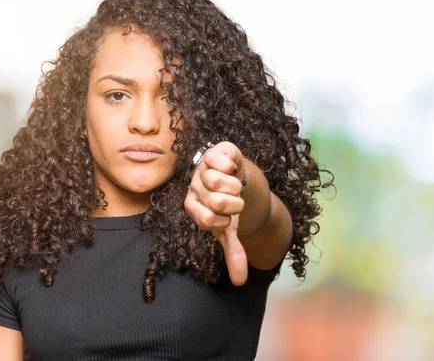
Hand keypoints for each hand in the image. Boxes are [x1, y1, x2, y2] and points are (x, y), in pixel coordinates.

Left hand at [184, 141, 247, 285]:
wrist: (232, 176)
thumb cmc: (226, 205)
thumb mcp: (229, 228)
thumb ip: (233, 252)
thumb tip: (240, 282)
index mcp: (193, 206)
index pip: (207, 220)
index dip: (225, 220)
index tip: (228, 217)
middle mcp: (194, 187)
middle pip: (215, 200)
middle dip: (234, 203)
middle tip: (234, 200)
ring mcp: (202, 168)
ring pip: (217, 180)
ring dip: (234, 186)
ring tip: (233, 184)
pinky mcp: (213, 152)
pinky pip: (219, 159)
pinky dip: (230, 165)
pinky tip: (231, 168)